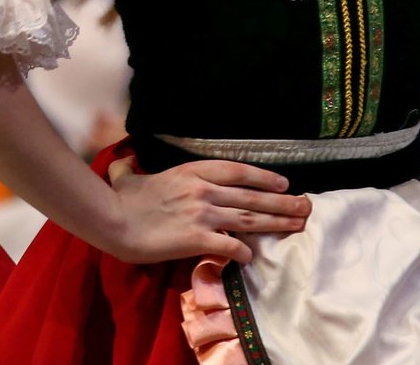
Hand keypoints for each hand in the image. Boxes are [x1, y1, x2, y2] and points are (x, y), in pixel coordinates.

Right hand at [101, 156, 310, 265]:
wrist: (113, 221)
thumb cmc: (121, 200)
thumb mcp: (129, 177)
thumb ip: (131, 168)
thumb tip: (124, 160)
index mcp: (192, 172)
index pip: (238, 171)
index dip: (264, 177)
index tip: (284, 183)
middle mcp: (203, 190)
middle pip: (252, 196)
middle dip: (282, 202)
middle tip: (306, 207)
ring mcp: (202, 214)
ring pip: (248, 219)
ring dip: (276, 223)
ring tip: (297, 226)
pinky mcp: (197, 238)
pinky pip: (229, 246)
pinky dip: (244, 252)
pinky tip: (252, 257)